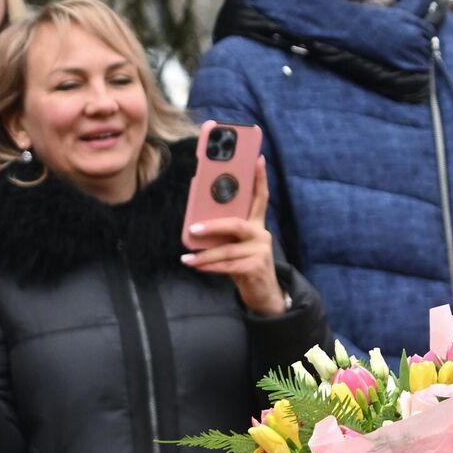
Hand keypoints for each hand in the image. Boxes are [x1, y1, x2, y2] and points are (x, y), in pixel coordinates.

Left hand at [183, 158, 286, 316]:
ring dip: (205, 255)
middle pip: (237, 224)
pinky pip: (228, 265)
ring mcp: (261, 251)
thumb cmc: (244, 264)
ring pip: (228, 249)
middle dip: (213, 226)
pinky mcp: (256, 267)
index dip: (260, 178)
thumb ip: (224, 233)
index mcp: (257, 224)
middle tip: (193, 229)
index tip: (258, 158)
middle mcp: (261, 234)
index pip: (260, 197)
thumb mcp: (236, 245)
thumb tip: (195, 226)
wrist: (264, 295)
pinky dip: (210, 266)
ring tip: (188, 258)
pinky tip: (196, 265)